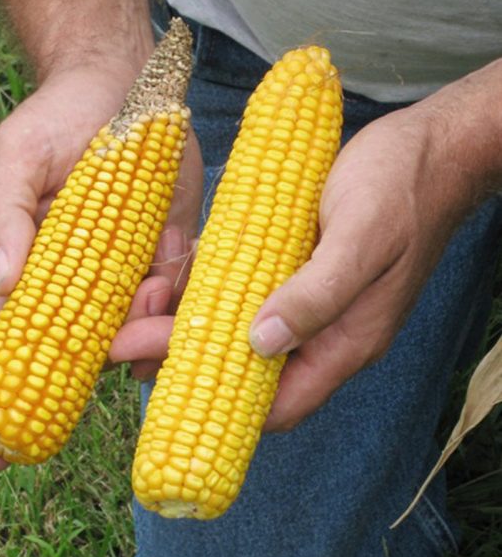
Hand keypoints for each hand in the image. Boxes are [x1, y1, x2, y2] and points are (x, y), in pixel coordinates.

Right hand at [0, 64, 201, 469]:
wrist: (130, 88)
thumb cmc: (58, 120)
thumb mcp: (16, 158)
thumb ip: (3, 218)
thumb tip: (3, 284)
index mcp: (28, 270)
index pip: (1, 343)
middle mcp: (77, 287)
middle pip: (81, 354)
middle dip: (105, 359)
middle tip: (128, 341)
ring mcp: (126, 277)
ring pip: (137, 336)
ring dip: (152, 332)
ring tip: (157, 290)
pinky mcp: (170, 258)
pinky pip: (180, 302)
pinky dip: (184, 300)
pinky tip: (178, 267)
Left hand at [112, 60, 501, 433]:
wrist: (425, 147)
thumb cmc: (399, 187)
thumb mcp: (361, 238)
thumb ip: (317, 294)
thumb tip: (261, 343)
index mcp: (346, 341)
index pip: (280, 404)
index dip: (221, 409)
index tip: (164, 384)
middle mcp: (321, 333)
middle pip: (247, 372)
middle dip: (186, 362)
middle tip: (129, 344)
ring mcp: (305, 302)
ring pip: (238, 334)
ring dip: (189, 327)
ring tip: (142, 311)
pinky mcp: (294, 271)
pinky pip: (244, 294)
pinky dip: (207, 293)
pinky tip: (175, 281)